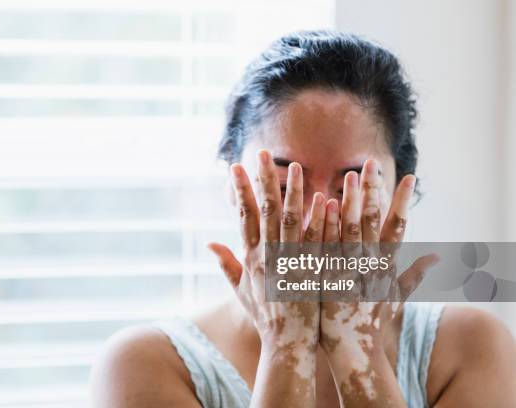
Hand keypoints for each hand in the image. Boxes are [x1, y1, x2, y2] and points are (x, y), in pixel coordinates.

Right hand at [208, 150, 319, 404]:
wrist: (287, 345)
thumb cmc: (265, 316)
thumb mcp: (240, 290)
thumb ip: (226, 264)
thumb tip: (209, 242)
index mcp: (253, 258)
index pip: (245, 216)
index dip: (240, 191)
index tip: (235, 167)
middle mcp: (270, 257)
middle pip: (267, 212)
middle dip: (264, 181)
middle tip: (263, 154)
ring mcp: (292, 264)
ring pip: (293, 222)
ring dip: (294, 193)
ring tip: (295, 167)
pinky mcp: (314, 273)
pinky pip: (317, 242)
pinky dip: (320, 220)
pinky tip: (324, 199)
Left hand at [319, 159, 438, 405]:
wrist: (350, 348)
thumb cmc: (373, 322)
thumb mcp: (397, 297)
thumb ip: (415, 274)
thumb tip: (438, 257)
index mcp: (385, 265)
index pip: (396, 226)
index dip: (402, 201)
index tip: (408, 177)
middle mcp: (367, 264)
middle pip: (370, 221)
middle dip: (372, 190)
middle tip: (371, 163)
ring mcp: (346, 269)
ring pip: (347, 229)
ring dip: (348, 200)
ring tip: (349, 175)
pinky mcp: (324, 277)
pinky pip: (324, 245)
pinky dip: (324, 224)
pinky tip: (322, 203)